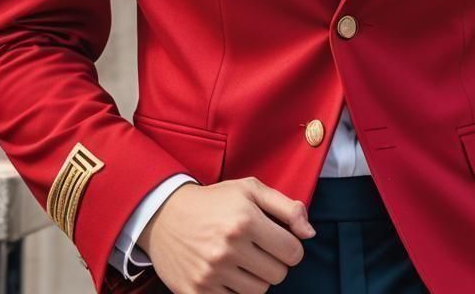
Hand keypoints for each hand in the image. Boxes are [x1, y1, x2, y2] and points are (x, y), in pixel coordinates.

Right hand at [137, 176, 316, 291]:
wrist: (165, 215)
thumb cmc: (214, 201)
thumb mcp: (250, 190)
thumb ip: (286, 207)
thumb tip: (309, 233)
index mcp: (245, 220)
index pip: (293, 252)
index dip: (290, 246)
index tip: (278, 240)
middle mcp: (228, 248)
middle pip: (278, 275)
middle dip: (274, 262)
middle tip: (258, 249)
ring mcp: (211, 273)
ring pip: (259, 292)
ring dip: (256, 278)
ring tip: (242, 260)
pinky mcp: (197, 292)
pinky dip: (236, 290)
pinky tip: (228, 272)